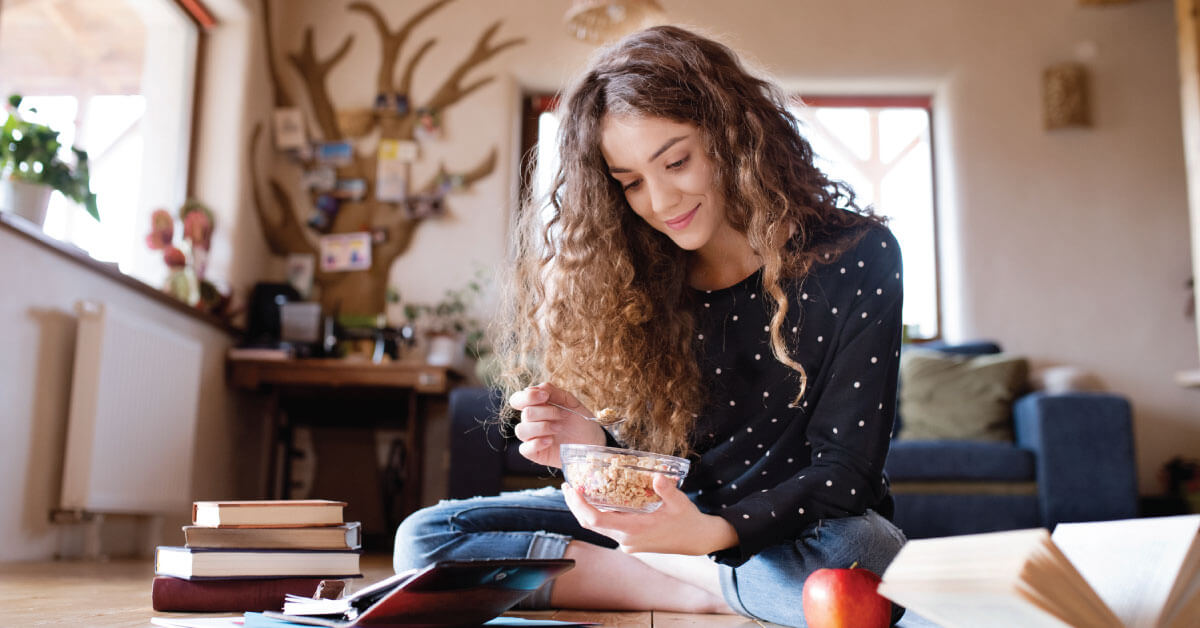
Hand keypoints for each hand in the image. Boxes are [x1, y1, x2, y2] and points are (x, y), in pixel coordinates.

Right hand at [509, 382, 605, 467]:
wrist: (593, 441)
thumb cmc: (581, 421)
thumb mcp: (571, 402)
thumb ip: (553, 392)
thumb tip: (534, 388)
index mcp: (536, 407)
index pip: (517, 400)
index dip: (528, 396)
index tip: (545, 396)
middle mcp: (531, 422)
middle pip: (525, 414)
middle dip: (545, 412)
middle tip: (561, 415)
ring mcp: (532, 438)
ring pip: (521, 430)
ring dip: (542, 427)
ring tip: (558, 428)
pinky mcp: (535, 453)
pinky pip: (524, 449)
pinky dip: (536, 443)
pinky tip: (550, 440)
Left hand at [561, 473, 738, 554]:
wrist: (697, 540)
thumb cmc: (688, 520)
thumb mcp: (680, 502)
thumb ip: (667, 490)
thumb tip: (658, 477)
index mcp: (635, 530)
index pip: (596, 520)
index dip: (580, 505)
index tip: (572, 489)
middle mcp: (626, 540)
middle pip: (590, 524)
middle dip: (575, 506)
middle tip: (567, 486)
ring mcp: (627, 543)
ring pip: (597, 527)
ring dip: (585, 510)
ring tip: (578, 490)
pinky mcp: (629, 542)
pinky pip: (607, 528)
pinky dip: (598, 514)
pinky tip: (597, 499)